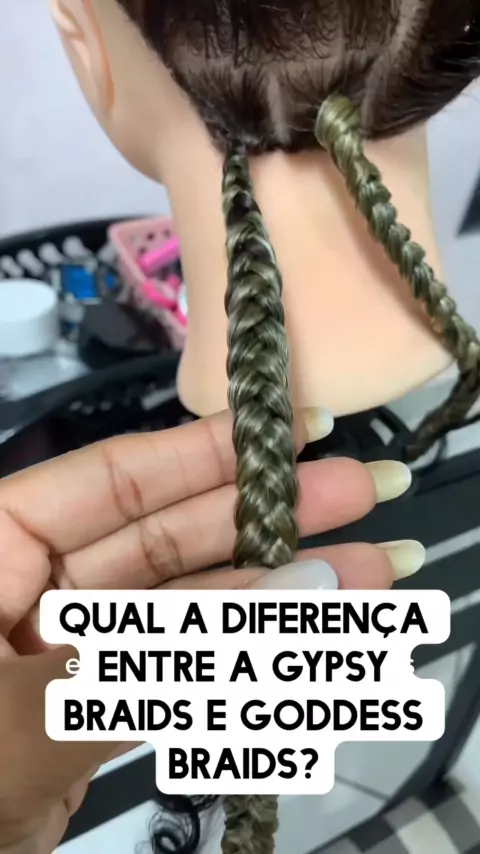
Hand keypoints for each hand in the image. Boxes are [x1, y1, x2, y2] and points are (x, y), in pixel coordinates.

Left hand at [0, 410, 418, 851]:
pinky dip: (242, 668)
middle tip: (361, 494)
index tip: (288, 430)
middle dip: (265, 520)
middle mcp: (27, 590)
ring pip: (183, 614)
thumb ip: (166, 657)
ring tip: (370, 575)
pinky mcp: (90, 717)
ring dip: (277, 600)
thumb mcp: (35, 714)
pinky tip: (309, 645)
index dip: (206, 451)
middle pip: (164, 540)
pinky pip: (176, 677)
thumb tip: (289, 594)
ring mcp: (66, 657)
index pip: (109, 482)